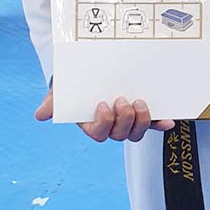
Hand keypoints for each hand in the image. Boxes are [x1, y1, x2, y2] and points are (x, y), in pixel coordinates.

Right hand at [35, 88, 173, 140]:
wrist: (92, 74)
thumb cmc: (76, 86)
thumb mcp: (64, 91)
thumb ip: (55, 103)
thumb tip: (40, 115)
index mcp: (93, 125)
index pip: (99, 133)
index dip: (103, 123)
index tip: (103, 105)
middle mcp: (112, 127)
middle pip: (120, 135)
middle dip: (124, 120)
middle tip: (124, 100)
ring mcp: (129, 122)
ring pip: (137, 132)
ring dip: (142, 121)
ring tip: (140, 102)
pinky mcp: (144, 116)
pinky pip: (155, 125)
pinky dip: (162, 124)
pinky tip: (169, 120)